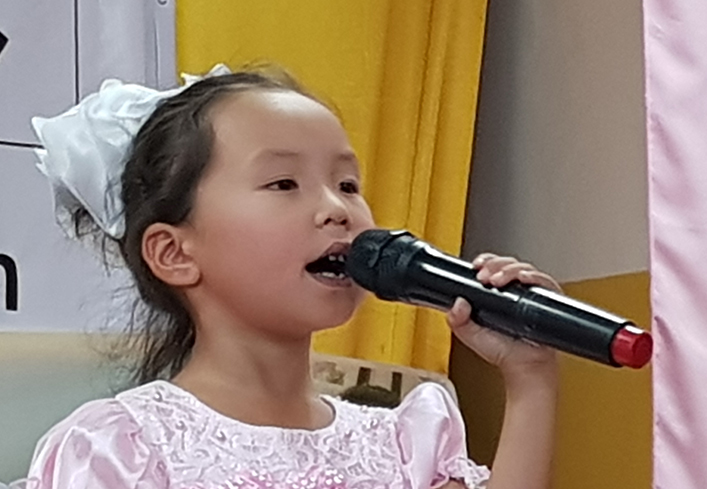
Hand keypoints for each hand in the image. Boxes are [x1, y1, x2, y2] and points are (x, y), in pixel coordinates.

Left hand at [446, 253, 561, 377]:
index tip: (476, 265)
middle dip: (495, 264)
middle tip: (484, 276)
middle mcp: (515, 290)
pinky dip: (534, 276)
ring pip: (524, 268)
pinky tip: (523, 278)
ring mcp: (531, 294)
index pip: (493, 266)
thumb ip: (457, 320)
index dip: (486, 261)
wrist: (523, 368)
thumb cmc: (502, 352)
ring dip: (509, 269)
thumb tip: (457, 302)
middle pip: (507, 263)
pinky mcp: (548, 300)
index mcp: (497, 293)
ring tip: (498, 280)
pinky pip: (545, 281)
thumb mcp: (470, 334)